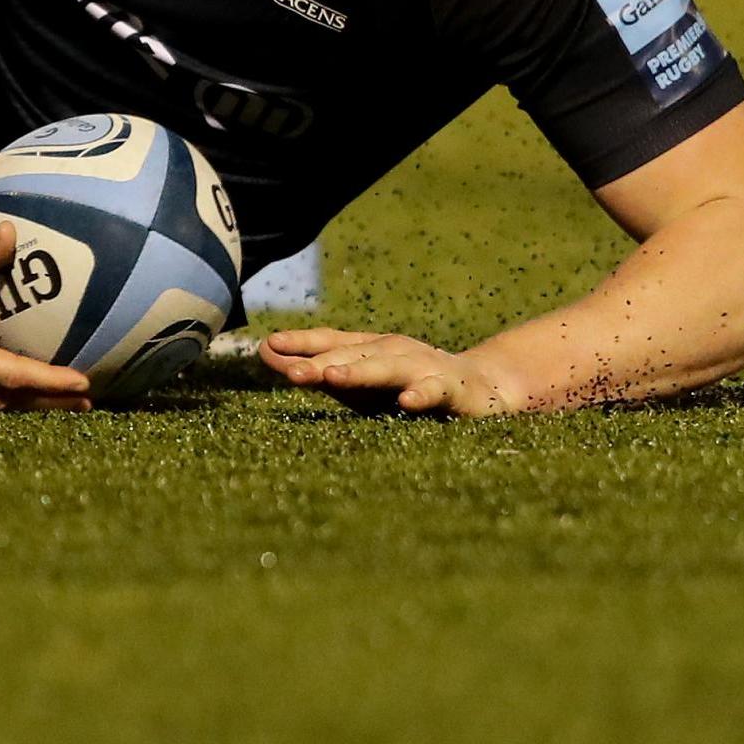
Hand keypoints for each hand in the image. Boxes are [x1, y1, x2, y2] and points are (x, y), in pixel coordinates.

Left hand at [260, 329, 519, 417]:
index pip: (330, 341)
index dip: (301, 343)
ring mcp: (422, 367)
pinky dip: (420, 395)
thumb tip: (263, 351)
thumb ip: (314, 369)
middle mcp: (393, 351)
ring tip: (333, 377)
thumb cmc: (405, 387)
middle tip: (290, 371)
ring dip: (360, 372)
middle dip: (321, 361)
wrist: (479, 389)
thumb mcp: (358, 382)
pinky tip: (406, 403)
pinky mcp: (451, 389)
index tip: (268, 346)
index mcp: (369, 348)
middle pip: (352, 355)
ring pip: (388, 368)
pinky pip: (434, 391)